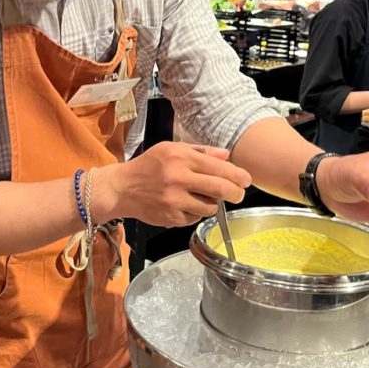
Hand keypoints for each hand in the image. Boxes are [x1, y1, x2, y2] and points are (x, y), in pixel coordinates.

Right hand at [96, 142, 250, 227]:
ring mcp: (174, 200)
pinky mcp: (171, 217)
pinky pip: (195, 218)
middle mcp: (178, 178)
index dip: (237, 175)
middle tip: (238, 194)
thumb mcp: (171, 149)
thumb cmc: (148, 166)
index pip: (218, 167)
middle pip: (219, 189)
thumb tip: (226, 155)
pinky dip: (196, 213)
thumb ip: (201, 151)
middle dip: (235, 193)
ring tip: (204, 197)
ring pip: (210, 207)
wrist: (122, 188)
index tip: (246, 180)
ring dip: (213, 204)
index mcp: (180, 158)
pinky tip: (187, 205)